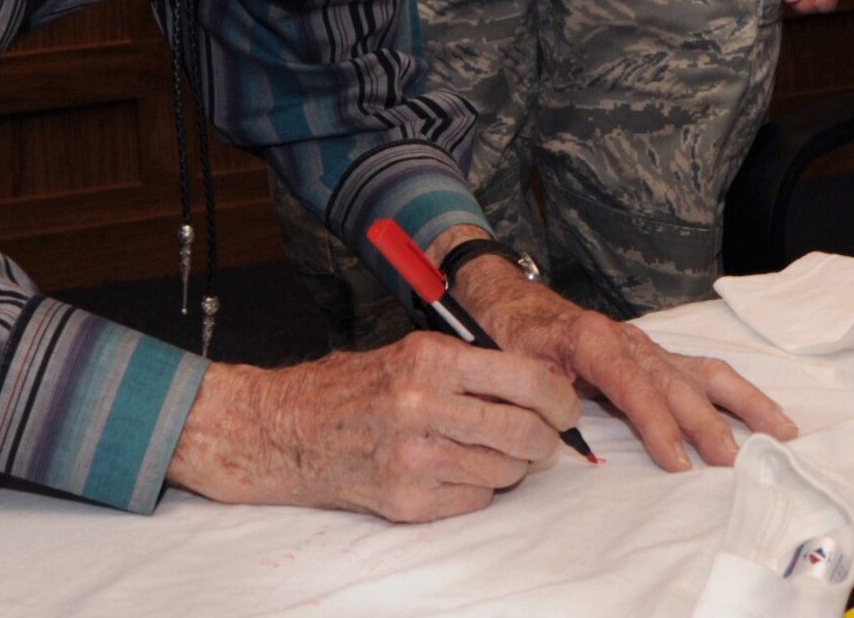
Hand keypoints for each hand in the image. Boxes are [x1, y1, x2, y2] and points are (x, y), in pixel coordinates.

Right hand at [166, 332, 581, 521]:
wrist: (287, 428)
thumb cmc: (352, 386)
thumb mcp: (409, 352)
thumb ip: (468, 366)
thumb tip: (536, 386)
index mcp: (430, 358)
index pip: (526, 379)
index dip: (560, 398)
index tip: (566, 406)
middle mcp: (425, 405)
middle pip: (525, 432)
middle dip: (547, 439)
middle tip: (546, 437)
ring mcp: (416, 458)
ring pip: (506, 472)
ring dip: (513, 466)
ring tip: (494, 452)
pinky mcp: (408, 500)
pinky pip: (475, 501)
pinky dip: (478, 489)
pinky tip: (456, 470)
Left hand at [435, 238, 797, 474]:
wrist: (510, 301)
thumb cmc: (513, 338)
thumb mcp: (515, 368)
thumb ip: (541, 398)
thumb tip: (570, 434)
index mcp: (592, 342)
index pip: (632, 386)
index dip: (656, 424)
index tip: (678, 462)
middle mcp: (628, 341)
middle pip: (675, 383)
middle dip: (706, 423)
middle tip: (732, 463)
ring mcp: (647, 347)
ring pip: (703, 373)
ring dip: (743, 403)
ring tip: (781, 434)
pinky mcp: (655, 355)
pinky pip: (702, 371)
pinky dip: (737, 392)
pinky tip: (765, 415)